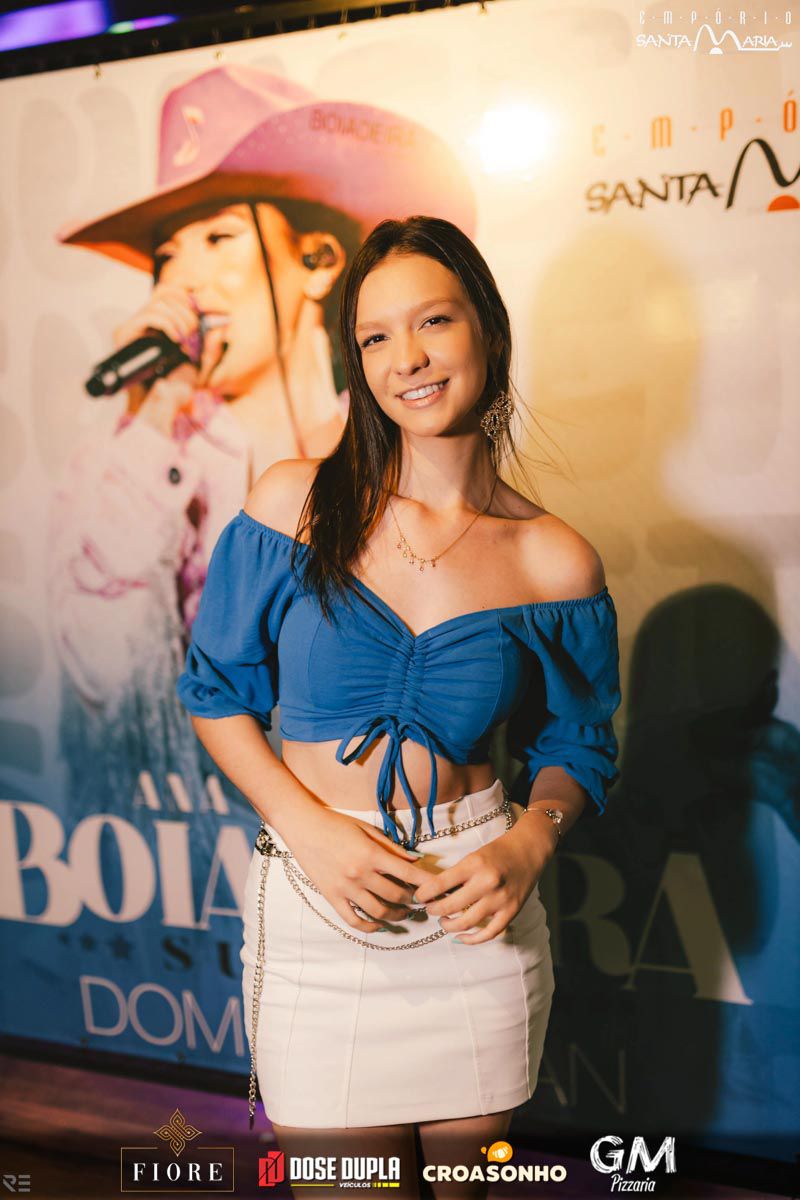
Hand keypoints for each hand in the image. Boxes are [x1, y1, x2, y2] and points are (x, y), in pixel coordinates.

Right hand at [111, 283, 228, 432]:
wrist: (157, 404)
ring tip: (186, 340)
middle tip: (195, 334)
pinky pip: (149, 315)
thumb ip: (212, 348)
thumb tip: (219, 328)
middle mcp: (142, 321)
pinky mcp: (123, 333)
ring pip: (159, 302)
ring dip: (179, 319)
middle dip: (188, 312)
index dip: (188, 290)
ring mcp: (131, 326)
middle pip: (166, 293)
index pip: (169, 290)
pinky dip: (167, 323)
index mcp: (159, 323)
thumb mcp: (201, 366)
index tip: (205, 304)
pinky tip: (176, 339)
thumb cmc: (178, 387)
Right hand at [282, 807, 432, 934]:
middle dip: (413, 900)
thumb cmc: (336, 823)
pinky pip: (353, 920)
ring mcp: (345, 888)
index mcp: (371, 854)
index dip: (426, 883)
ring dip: (396, 915)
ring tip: (404, 913)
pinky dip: (369, 926)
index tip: (437, 889)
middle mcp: (360, 874)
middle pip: (396, 895)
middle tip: (420, 900)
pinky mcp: (332, 897)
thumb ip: (391, 847)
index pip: (407, 872)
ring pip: (378, 911)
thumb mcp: (367, 829)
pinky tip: (379, 924)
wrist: (303, 827)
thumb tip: (415, 860)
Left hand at [412, 821, 552, 944]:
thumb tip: (434, 894)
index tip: (418, 897)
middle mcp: (488, 882)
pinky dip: (472, 939)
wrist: (529, 850)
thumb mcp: (474, 855)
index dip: (424, 894)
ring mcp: (501, 899)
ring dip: (449, 926)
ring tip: (444, 921)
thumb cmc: (498, 851)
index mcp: (475, 864)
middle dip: (434, 910)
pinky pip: (489, 933)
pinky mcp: (512, 911)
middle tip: (430, 909)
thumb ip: (457, 874)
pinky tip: (461, 937)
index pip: (440, 884)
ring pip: (466, 923)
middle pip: (451, 906)